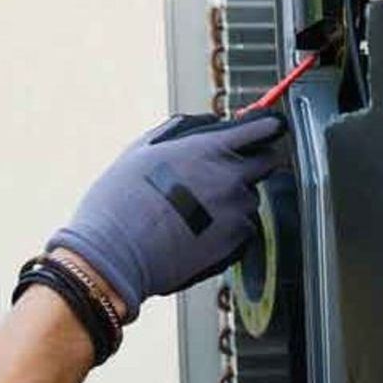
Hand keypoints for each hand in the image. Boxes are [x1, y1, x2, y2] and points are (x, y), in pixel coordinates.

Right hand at [48, 112, 285, 322]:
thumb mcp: (143, 150)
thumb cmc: (119, 202)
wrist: (114, 256)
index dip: (267, 127)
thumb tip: (207, 126)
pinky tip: (196, 233)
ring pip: (250, 198)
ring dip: (233, 200)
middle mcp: (231, 178)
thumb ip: (182, 132)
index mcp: (211, 149)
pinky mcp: (236, 244)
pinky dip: (228, 229)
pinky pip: (243, 229)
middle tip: (220, 174)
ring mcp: (237, 213)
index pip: (264, 128)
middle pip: (268, 162)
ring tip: (194, 212)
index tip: (268, 129)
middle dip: (251, 163)